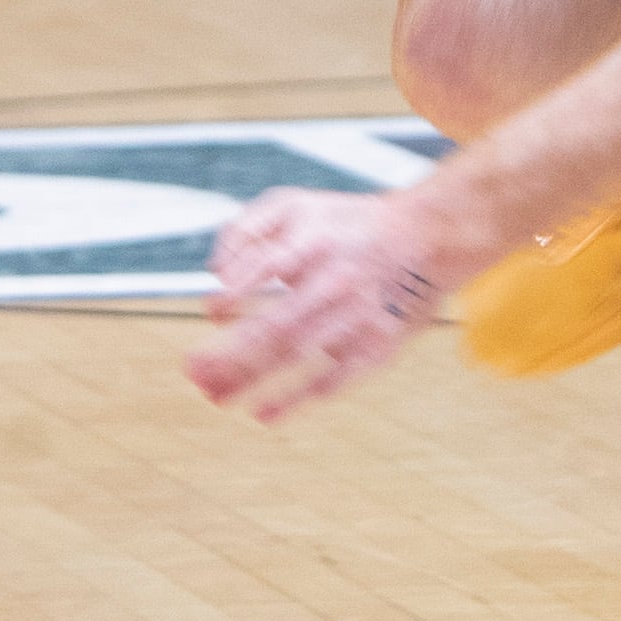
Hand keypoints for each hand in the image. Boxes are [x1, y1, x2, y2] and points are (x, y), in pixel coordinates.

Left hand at [188, 189, 443, 422]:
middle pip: (274, 325)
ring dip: (253, 380)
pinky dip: (299, 399)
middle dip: (228, 355)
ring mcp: (356, 317)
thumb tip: (216, 273)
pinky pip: (335, 380)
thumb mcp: (297, 206)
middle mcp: (335, 280)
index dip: (232, 294)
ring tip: (215, 398)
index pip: (263, 269)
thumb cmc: (347, 224)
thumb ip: (247, 229)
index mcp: (314, 242)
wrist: (429, 236)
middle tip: (192, 373)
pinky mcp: (377, 346)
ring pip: (297, 355)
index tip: (214, 312)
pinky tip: (264, 414)